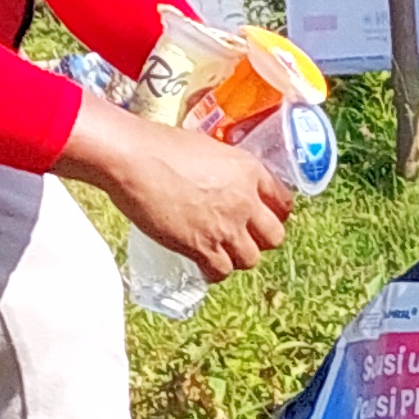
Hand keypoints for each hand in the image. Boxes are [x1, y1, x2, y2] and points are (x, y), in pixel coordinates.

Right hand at [63, 103, 293, 278]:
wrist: (135, 159)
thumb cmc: (161, 146)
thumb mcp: (209, 148)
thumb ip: (225, 169)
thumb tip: (220, 180)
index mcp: (250, 171)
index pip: (283, 203)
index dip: (273, 215)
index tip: (261, 220)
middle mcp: (246, 200)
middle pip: (275, 237)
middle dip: (260, 241)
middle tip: (241, 238)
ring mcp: (226, 226)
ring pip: (251, 259)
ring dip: (236, 258)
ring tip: (219, 252)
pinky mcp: (202, 246)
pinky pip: (221, 271)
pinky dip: (212, 272)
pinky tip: (202, 264)